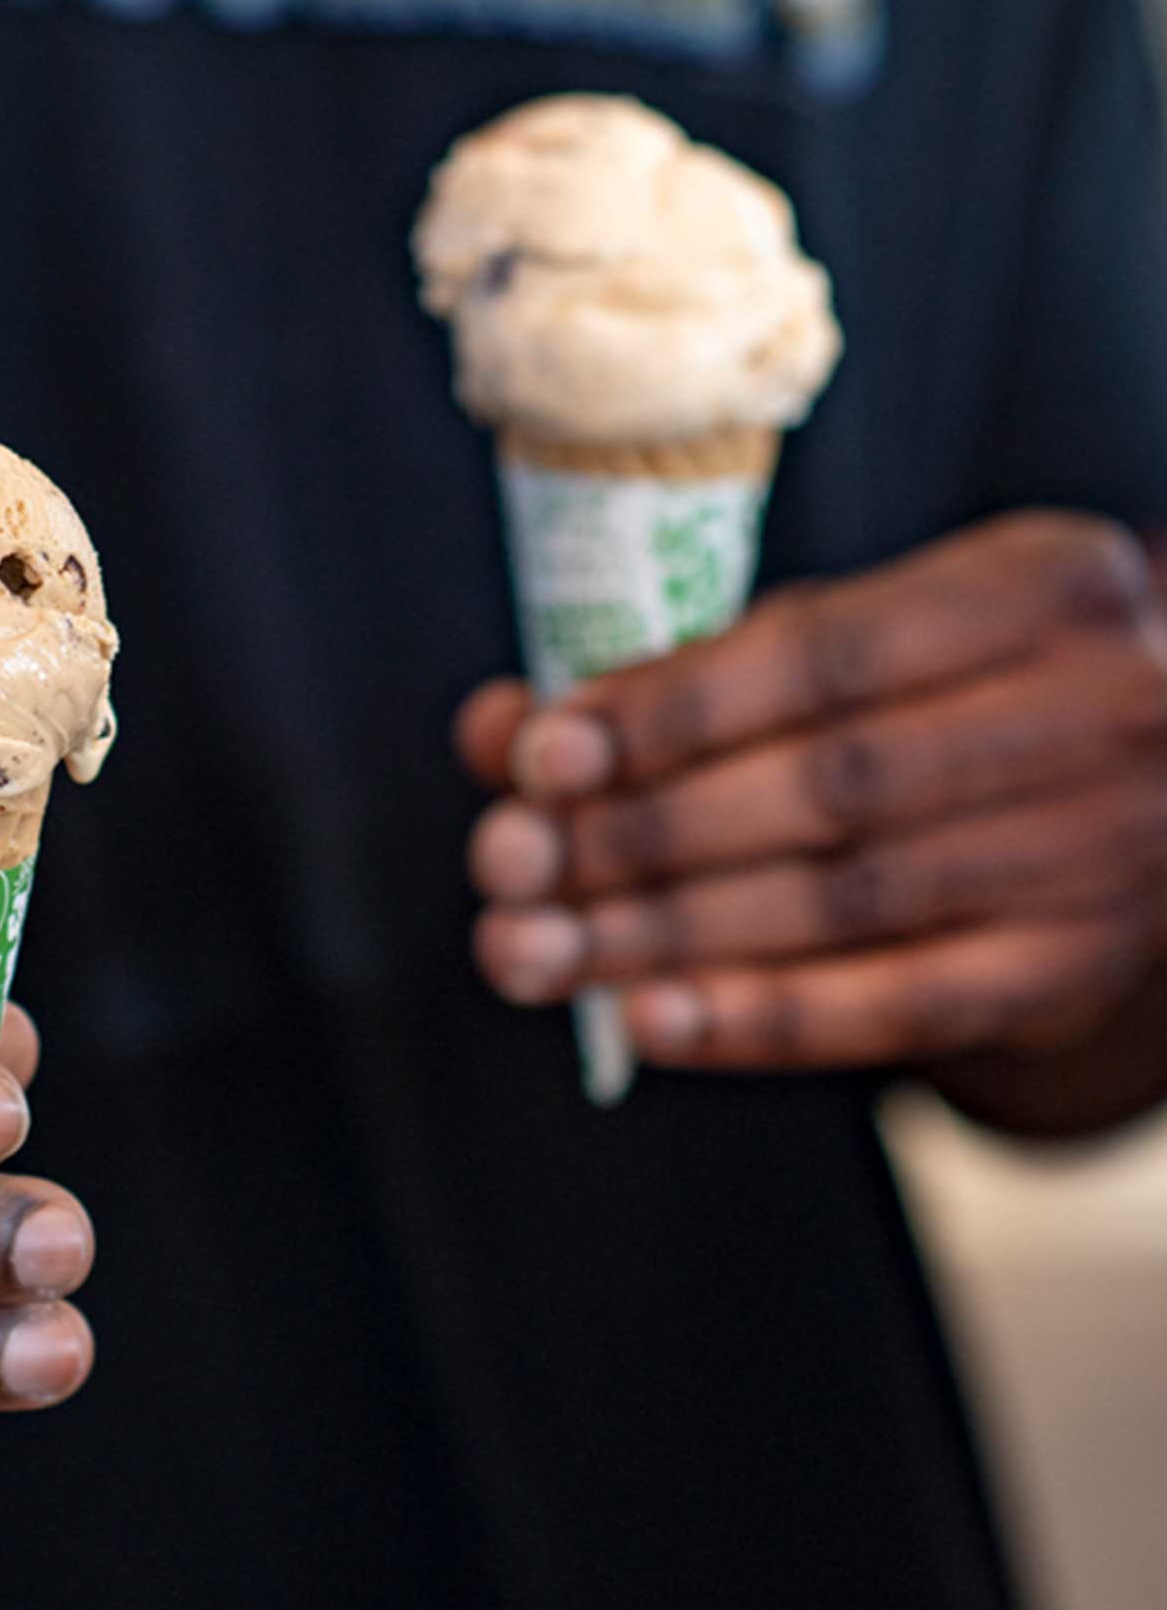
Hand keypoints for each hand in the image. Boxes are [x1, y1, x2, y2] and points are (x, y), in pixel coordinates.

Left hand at [458, 512, 1166, 1082]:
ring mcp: (1099, 855)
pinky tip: (646, 1017)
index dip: (669, 710)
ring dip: (663, 934)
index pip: (824, 653)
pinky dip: (760, 1018)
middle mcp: (1094, 714)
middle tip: (508, 866)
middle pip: (828, 787)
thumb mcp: (845, 639)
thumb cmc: (942, 691)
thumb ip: (685, 674)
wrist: (1137, 786)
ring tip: (531, 951)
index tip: (543, 756)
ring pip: (846, 903)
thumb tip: (505, 731)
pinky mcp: (1070, 972)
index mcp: (1034, 590)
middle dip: (642, 833)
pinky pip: (899, 1009)